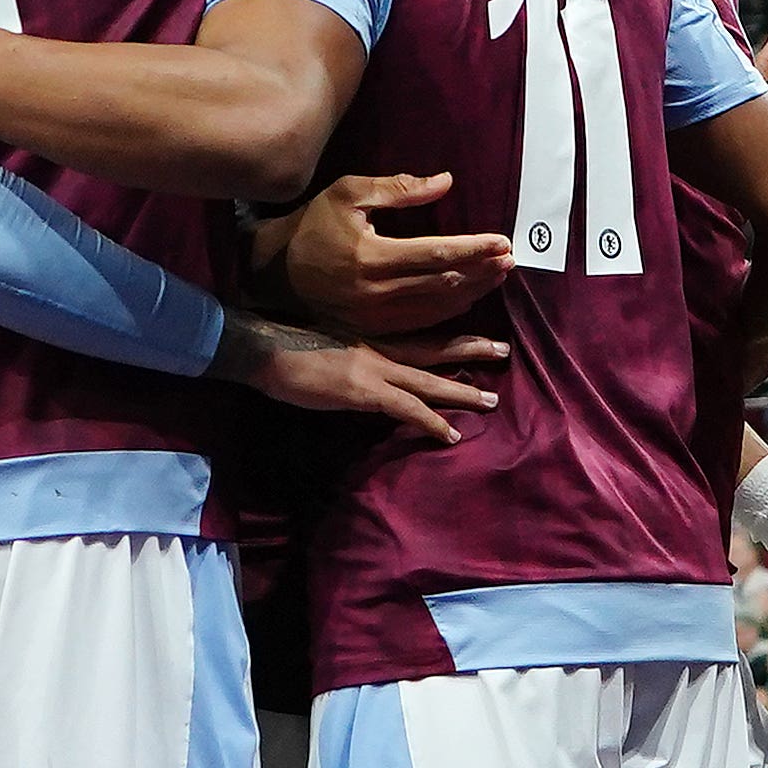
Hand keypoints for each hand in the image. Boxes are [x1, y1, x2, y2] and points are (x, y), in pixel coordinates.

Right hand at [216, 317, 503, 446]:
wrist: (264, 349)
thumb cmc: (285, 347)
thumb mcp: (326, 343)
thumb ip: (351, 355)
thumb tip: (362, 371)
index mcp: (370, 338)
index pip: (417, 335)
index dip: (446, 336)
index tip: (472, 333)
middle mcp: (379, 349)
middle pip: (433, 350)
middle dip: (470, 351)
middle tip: (503, 351)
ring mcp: (374, 369)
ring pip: (429, 380)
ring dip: (461, 391)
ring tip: (490, 401)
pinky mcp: (364, 391)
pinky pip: (407, 409)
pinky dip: (431, 422)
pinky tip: (450, 434)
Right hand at [266, 171, 511, 335]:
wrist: (275, 270)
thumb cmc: (313, 224)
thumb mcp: (349, 193)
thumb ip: (399, 189)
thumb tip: (446, 181)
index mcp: (371, 257)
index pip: (436, 254)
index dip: (473, 249)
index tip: (503, 241)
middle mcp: (376, 292)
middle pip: (443, 284)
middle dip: (481, 271)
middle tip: (510, 259)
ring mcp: (374, 315)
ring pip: (437, 308)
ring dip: (472, 292)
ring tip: (498, 276)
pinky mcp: (371, 328)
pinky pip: (421, 323)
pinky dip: (449, 311)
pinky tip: (468, 298)